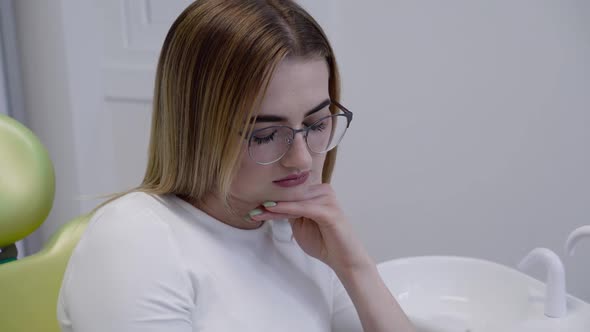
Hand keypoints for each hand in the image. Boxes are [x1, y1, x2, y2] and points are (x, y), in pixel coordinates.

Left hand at [250, 184, 372, 273]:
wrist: (343, 259)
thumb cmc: (323, 242)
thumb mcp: (300, 224)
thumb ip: (289, 212)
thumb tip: (269, 203)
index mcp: (317, 191)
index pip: (291, 192)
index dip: (272, 197)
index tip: (253, 205)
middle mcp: (323, 190)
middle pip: (291, 194)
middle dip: (270, 202)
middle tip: (250, 209)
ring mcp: (328, 199)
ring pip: (294, 200)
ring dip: (274, 207)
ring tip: (257, 212)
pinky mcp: (329, 211)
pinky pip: (303, 207)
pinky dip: (286, 209)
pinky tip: (271, 210)